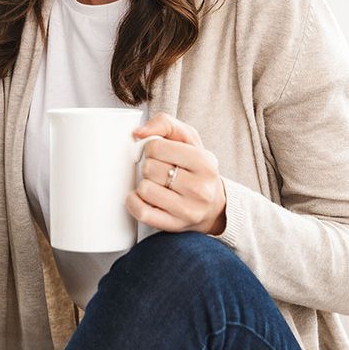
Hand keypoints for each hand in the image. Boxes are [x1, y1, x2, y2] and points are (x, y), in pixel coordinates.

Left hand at [127, 112, 226, 235]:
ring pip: (145, 189)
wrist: (214, 206)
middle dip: (148, 166)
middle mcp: (200, 188)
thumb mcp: (188, 139)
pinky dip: (134, 202)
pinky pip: (142, 212)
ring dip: (144, 185)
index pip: (156, 147)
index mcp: (204, 161)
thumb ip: (165, 124)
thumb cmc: (196, 168)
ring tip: (156, 184)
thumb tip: (138, 133)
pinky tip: (141, 197)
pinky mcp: (174, 225)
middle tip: (159, 170)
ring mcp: (188, 210)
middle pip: (149, 168)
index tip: (158, 154)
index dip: (150, 148)